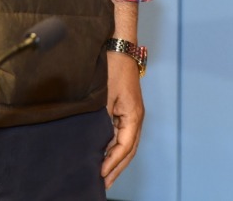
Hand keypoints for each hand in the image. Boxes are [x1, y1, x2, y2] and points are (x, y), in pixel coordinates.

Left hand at [101, 51, 144, 187]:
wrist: (119, 46)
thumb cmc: (113, 67)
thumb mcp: (104, 95)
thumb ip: (102, 119)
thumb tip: (96, 141)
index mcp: (134, 116)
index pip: (124, 147)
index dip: (112, 163)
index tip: (100, 175)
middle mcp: (136, 118)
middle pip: (129, 151)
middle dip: (117, 169)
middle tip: (104, 184)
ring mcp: (132, 114)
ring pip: (127, 145)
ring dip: (117, 161)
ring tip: (104, 176)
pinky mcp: (126, 110)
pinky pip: (122, 135)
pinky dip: (115, 149)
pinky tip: (105, 155)